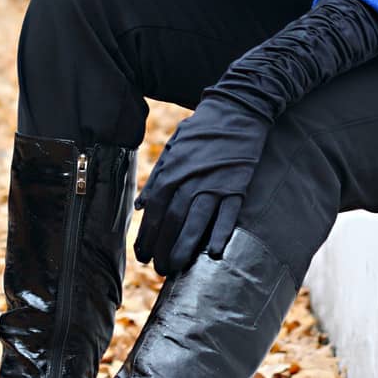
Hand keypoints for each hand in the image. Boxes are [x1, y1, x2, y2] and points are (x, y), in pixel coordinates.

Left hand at [133, 93, 268, 275]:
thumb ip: (157, 178)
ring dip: (184, 247)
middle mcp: (189, 179)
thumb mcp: (173, 148)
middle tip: (159, 268)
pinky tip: (213, 252)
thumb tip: (140, 205)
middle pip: (171, 221)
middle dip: (162, 248)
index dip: (146, 236)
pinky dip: (219, 233)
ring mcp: (214, 183)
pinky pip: (227, 214)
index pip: (153, 211)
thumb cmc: (202, 130)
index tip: (143, 254)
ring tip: (177, 267)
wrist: (236, 109)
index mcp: (171, 171)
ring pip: (194, 222)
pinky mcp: (236, 185)